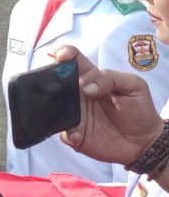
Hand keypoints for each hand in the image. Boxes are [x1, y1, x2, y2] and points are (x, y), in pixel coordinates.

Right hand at [53, 46, 162, 164]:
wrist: (144, 142)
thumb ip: (110, 78)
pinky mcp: (74, 134)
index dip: (65, 54)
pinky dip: (68, 133)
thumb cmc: (140, 110)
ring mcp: (75, 114)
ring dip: (55, 108)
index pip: (74, 61)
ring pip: (53, 107)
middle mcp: (78, 94)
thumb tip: (85, 85)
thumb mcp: (133, 86)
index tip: (63, 55)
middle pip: (57, 81)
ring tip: (72, 114)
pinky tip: (79, 135)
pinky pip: (62, 132)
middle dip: (52, 79)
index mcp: (92, 78)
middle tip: (61, 86)